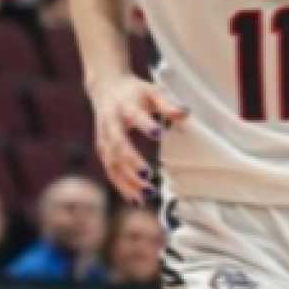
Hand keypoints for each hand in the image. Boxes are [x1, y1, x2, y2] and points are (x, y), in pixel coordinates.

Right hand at [90, 76, 186, 204]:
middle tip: (148, 174)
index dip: (145, 124)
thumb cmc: (134, 91)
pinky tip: (136, 200)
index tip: (158, 133)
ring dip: (128, 180)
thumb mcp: (151, 91)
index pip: (134, 115)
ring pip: (112, 163)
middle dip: (132, 160)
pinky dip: (122, 187)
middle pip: (118, 144)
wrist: (105, 88)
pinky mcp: (103, 151)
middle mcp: (110, 123)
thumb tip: (185, 114)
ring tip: (148, 193)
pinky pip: (111, 172)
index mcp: (124, 106)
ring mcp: (103, 139)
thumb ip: (167, 103)